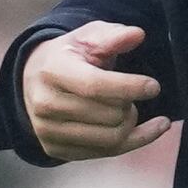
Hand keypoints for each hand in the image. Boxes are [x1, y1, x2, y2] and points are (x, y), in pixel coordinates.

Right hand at [19, 22, 166, 160]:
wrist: (34, 80)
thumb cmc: (68, 57)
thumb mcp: (88, 37)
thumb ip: (113, 36)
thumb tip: (137, 34)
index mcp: (52, 71)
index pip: (94, 85)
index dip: (129, 87)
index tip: (153, 86)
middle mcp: (45, 104)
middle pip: (108, 115)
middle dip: (129, 104)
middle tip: (131, 94)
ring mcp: (48, 131)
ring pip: (110, 138)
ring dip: (130, 123)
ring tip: (129, 109)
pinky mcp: (56, 150)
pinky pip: (106, 153)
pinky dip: (134, 141)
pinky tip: (148, 129)